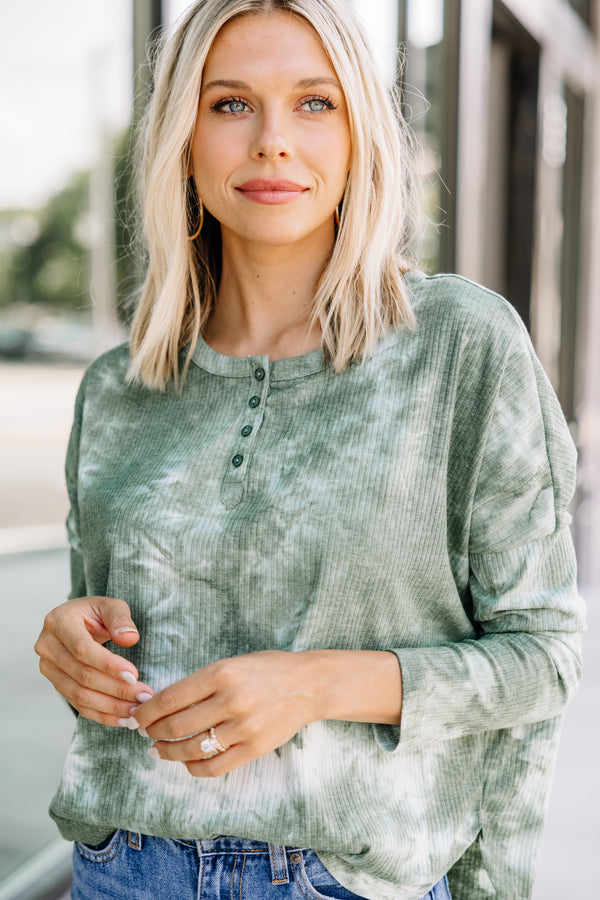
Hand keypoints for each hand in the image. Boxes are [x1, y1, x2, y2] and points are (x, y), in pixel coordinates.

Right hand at [34, 596, 154, 726]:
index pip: (82, 649)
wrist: (79, 621)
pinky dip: (101, 714)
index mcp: (58, 622)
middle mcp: (47, 646)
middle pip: (82, 675)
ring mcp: (48, 668)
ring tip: (137, 710)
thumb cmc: (96, 612)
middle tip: (144, 696)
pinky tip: (122, 718)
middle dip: (116, 689)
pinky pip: (78, 705)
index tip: (134, 675)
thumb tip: (130, 638)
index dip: (108, 665)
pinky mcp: (56, 683)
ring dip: (111, 706)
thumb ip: (120, 619)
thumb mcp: (111, 606)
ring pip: (79, 695)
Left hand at [131, 650, 320, 776]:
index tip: (136, 715)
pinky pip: (213, 767)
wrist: (308, 684)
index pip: (170, 698)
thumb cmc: (265, 670)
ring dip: (167, 752)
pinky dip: (192, 767)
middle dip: (152, 731)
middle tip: (144, 732)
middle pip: (176, 726)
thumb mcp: (230, 664)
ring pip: (191, 749)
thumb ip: (198, 684)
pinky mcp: (254, 748)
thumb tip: (160, 704)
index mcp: (221, 673)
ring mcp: (243, 728)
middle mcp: (230, 701)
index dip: (146, 711)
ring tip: (158, 749)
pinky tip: (185, 760)